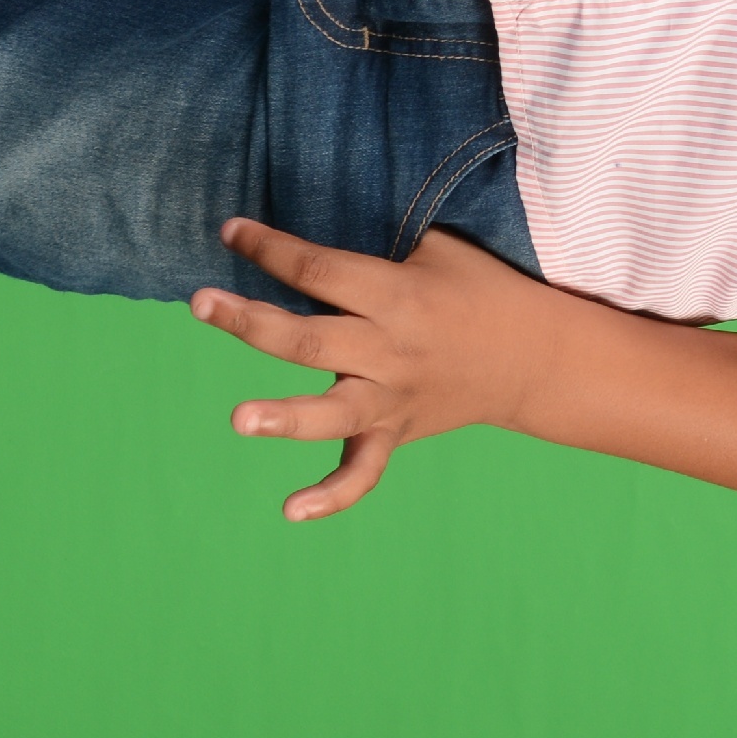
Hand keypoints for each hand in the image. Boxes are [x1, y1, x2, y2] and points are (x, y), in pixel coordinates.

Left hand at [192, 217, 549, 520]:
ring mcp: (393, 398)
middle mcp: (391, 350)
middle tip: (201, 302)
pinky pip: (364, 471)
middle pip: (312, 340)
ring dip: (285, 417)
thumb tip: (312, 226)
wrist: (534, 358)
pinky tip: (291, 511)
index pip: (322, 271)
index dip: (272, 249)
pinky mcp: (396, 432)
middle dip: (251, 322)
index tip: (230, 231)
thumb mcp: (439, 248)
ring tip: (239, 419)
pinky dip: (332, 495)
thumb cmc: (481, 288)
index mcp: (398, 296)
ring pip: (333, 413)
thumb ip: (377, 245)